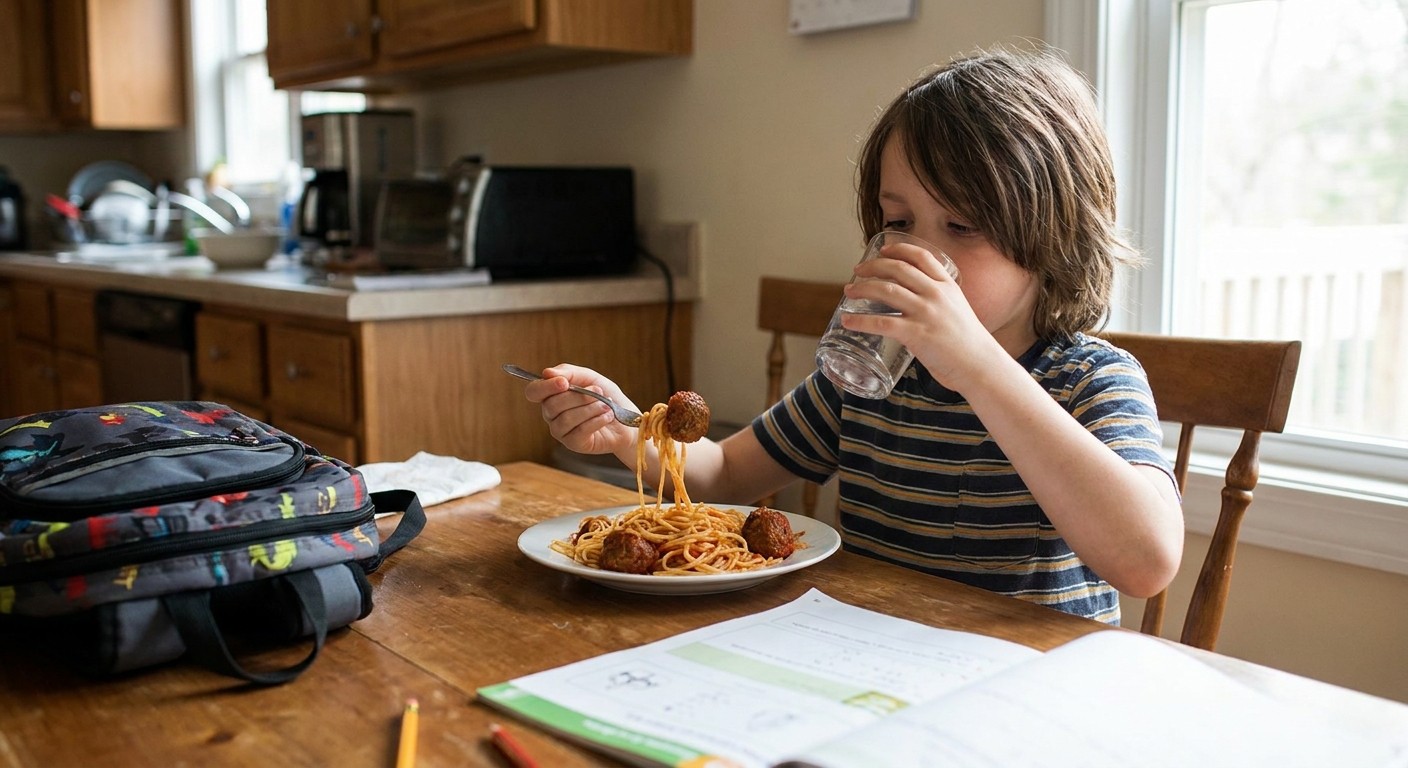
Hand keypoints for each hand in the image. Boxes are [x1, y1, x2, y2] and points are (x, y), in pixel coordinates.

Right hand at [523, 364, 639, 454]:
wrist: (626, 419)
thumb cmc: (605, 396)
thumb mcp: (590, 377)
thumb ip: (569, 372)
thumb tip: (546, 373)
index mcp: (551, 395)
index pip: (534, 391)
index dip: (546, 387)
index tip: (564, 383)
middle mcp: (551, 414)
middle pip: (552, 404)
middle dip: (578, 396)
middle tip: (599, 391)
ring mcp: (560, 431)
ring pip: (566, 418)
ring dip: (590, 408)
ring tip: (606, 405)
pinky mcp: (573, 443)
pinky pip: (580, 430)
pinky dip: (597, 420)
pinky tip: (608, 416)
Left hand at [840, 242, 1004, 391]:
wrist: (980, 364)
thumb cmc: (969, 342)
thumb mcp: (958, 310)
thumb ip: (938, 303)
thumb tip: (914, 306)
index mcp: (948, 285)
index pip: (921, 256)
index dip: (898, 249)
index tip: (883, 250)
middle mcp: (936, 294)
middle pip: (897, 269)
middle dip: (872, 267)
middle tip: (857, 271)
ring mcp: (926, 313)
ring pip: (885, 291)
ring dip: (862, 288)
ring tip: (848, 292)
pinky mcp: (916, 334)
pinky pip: (881, 323)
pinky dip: (860, 321)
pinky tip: (847, 321)